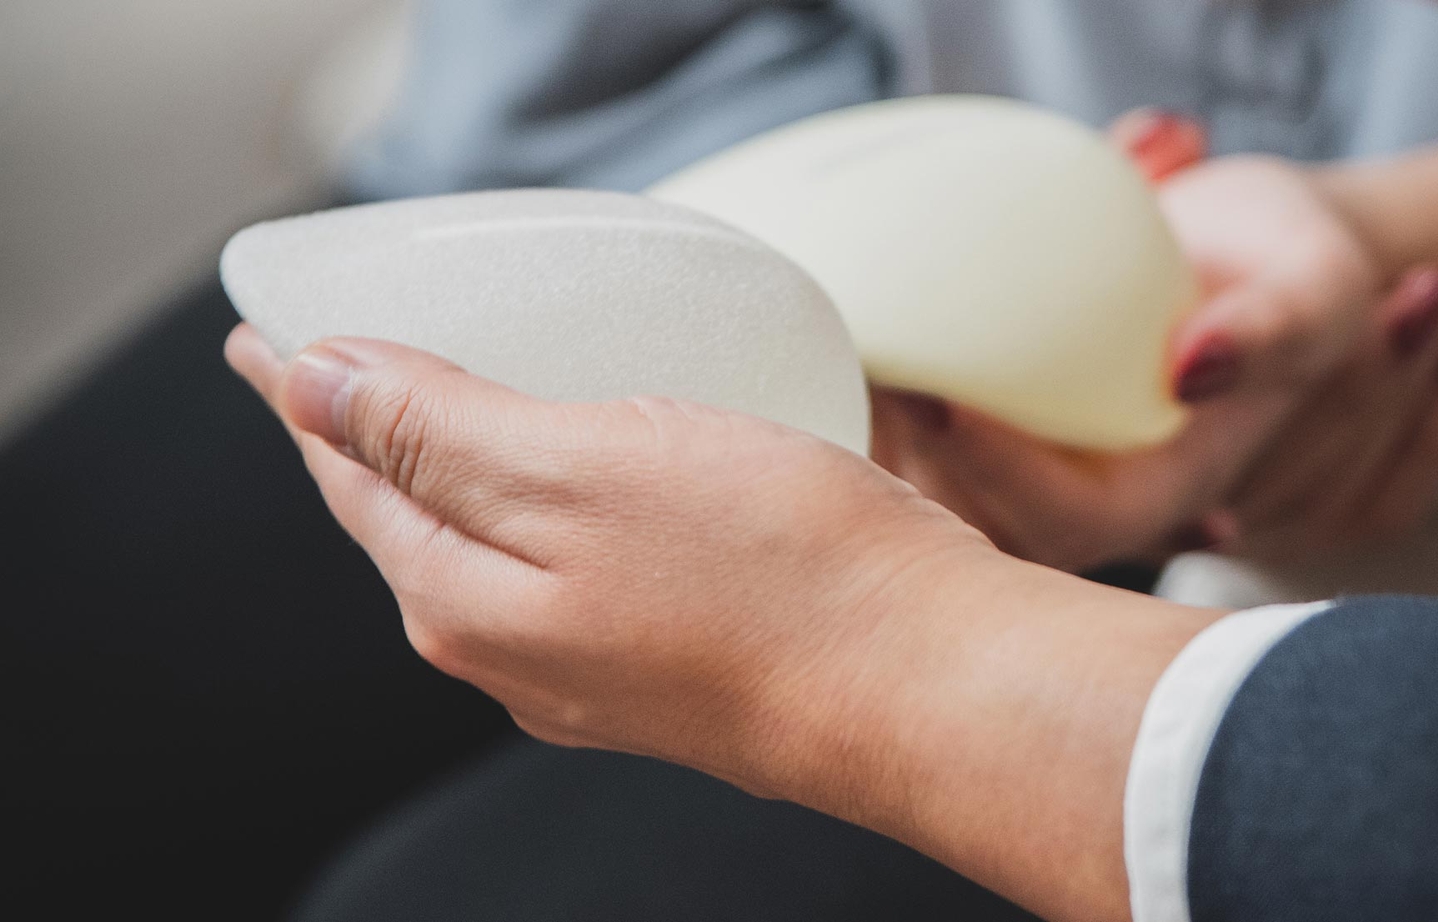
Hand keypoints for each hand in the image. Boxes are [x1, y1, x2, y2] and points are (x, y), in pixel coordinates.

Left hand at [225, 323, 1216, 921]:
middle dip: (373, 438)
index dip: (308, 394)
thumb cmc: (773, 572)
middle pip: (413, 520)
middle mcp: (514, 651)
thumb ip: (437, 431)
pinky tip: (584, 475)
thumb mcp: (579, 469)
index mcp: (467, 600)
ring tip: (451, 406)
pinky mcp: (667, 660)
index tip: (269, 341)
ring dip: (462, 472)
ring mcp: (591, 669)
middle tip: (348, 359)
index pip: (353, 474)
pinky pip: (572, 566)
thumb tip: (313, 385)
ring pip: (494, 547)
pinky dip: (550, 505)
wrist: (927, 684)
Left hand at [873, 119, 1437, 569]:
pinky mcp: (967, 444)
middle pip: (960, 529)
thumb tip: (1194, 368)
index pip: (1064, 520)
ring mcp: (1011, 480)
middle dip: (890, 460)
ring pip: (907, 502)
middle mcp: (1070, 504)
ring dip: (854, 439)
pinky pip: (889, 453)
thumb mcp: (1315, 288)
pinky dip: (852, 408)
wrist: (1239, 266)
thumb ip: (1277, 325)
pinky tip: (827, 349)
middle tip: (842, 368)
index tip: (929, 388)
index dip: (995, 470)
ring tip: (819, 359)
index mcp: (1152, 497)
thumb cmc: (1279, 275)